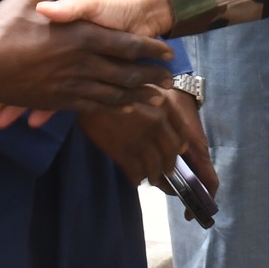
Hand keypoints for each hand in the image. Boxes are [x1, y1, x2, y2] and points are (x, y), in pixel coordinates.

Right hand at [0, 0, 172, 112]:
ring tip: (157, 98)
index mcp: (81, 37)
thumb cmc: (4, 28)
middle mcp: (82, 64)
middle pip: (127, 74)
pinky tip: (121, 108)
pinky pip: (93, 106)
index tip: (167, 52)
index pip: (127, 45)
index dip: (150, 50)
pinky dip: (112, 107)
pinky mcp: (57, 101)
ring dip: (138, 96)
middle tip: (171, 81)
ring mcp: (70, 86)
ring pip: (114, 94)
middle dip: (152, 77)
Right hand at [78, 88, 210, 187]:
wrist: (86, 94)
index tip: (177, 153)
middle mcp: (157, 123)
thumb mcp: (142, 89)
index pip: (182, 133)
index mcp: (164, 105)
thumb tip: (175, 129)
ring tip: (151, 179)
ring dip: (154, 176)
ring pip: (155, 167)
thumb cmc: (114, 88)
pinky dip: (137, 179)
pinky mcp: (123, 152)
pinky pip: (136, 173)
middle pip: (170, 153)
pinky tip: (135, 179)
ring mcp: (141, 139)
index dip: (180, 146)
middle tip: (165, 171)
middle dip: (168, 165)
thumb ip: (161, 105)